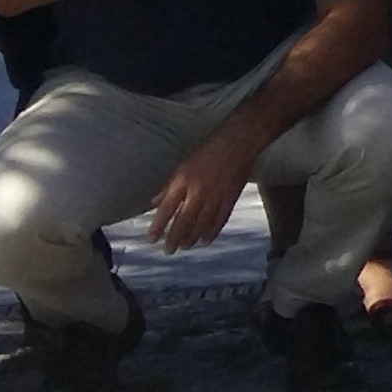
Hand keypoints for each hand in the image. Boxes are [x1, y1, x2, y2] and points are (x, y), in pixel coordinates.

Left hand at [146, 131, 256, 252]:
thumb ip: (169, 186)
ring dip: (191, 238)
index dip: (158, 226)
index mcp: (183, 179)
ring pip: (201, 224)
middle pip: (184, 221)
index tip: (151, 239)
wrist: (239, 141)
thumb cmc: (209, 148)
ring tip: (184, 247)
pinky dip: (212, 233)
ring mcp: (216, 196)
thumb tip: (154, 203)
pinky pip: (219, 221)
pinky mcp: (231, 198)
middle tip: (168, 251)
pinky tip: (205, 241)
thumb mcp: (183, 164)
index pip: (167, 208)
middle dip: (174, 238)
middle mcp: (198, 190)